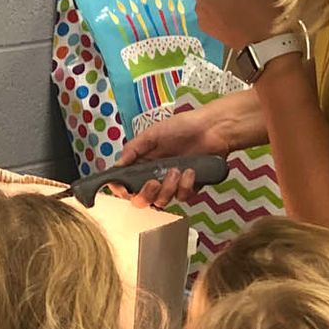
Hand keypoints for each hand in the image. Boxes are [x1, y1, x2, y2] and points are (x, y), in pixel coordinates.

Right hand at [111, 93, 263, 209]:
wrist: (212, 129)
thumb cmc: (181, 127)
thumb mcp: (151, 135)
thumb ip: (132, 150)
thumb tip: (115, 167)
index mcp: (142, 164)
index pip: (125, 185)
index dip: (122, 191)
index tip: (125, 189)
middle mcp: (154, 176)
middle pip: (141, 200)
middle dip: (145, 195)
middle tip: (153, 183)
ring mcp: (172, 184)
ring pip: (161, 202)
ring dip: (167, 188)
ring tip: (176, 170)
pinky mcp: (189, 188)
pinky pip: (182, 197)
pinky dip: (185, 186)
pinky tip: (190, 171)